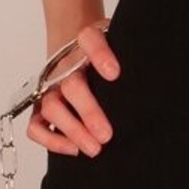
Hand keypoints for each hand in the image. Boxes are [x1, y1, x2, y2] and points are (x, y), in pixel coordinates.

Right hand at [28, 18, 119, 157]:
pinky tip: (74, 148)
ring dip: (73, 130)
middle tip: (106, 134)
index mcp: (85, 43)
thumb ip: (130, 56)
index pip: (89, 40)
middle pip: (71, 85)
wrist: (72, 44)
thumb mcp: (117, 44)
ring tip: (95, 147)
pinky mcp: (40, 107)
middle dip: (88, 112)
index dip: (99, 55)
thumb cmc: (102, 53)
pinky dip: (51, 140)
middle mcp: (64, 65)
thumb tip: (153, 84)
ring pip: (51, 107)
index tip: (114, 73)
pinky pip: (36, 126)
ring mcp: (50, 86)